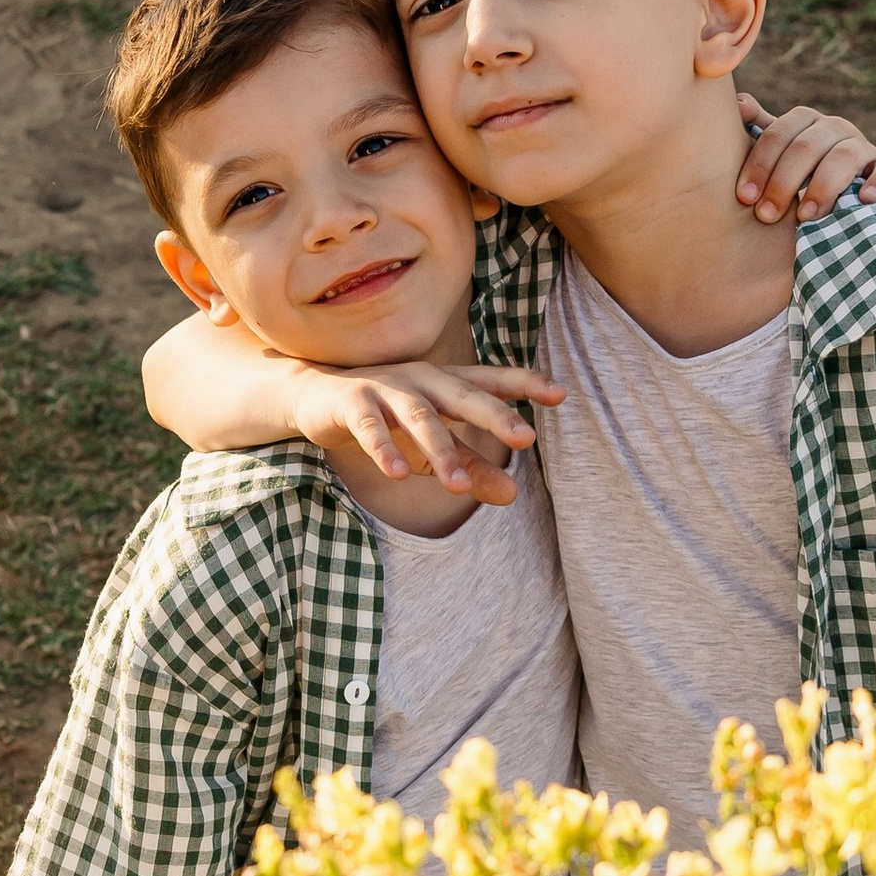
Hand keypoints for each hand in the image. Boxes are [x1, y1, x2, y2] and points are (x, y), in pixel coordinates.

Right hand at [287, 356, 566, 500]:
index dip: (525, 384)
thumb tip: (514, 495)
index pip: (491, 380)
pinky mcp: (351, 403)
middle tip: (526, 437)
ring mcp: (386, 388)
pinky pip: (370, 426)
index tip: (560, 395)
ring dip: (440, 449)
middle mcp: (422, 380)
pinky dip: (383, 448)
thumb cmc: (386, 417)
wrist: (315, 398)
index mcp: (446, 384)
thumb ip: (472, 467)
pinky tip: (398, 474)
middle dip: (495, 415)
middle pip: (464, 394)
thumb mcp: (432, 446)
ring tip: (457, 486)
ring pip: (420, 416)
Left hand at [734, 100, 875, 228]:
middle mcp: (835, 127)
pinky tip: (863, 201)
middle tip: (767, 216)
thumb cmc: (797, 176)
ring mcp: (863, 147)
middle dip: (784, 182)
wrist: (840, 198)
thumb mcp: (776, 156)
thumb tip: (739, 104)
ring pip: (844, 157)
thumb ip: (757, 131)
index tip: (744, 197)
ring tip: (805, 217)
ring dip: (822, 187)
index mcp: (805, 122)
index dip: (760, 164)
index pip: (778, 134)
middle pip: (807, 146)